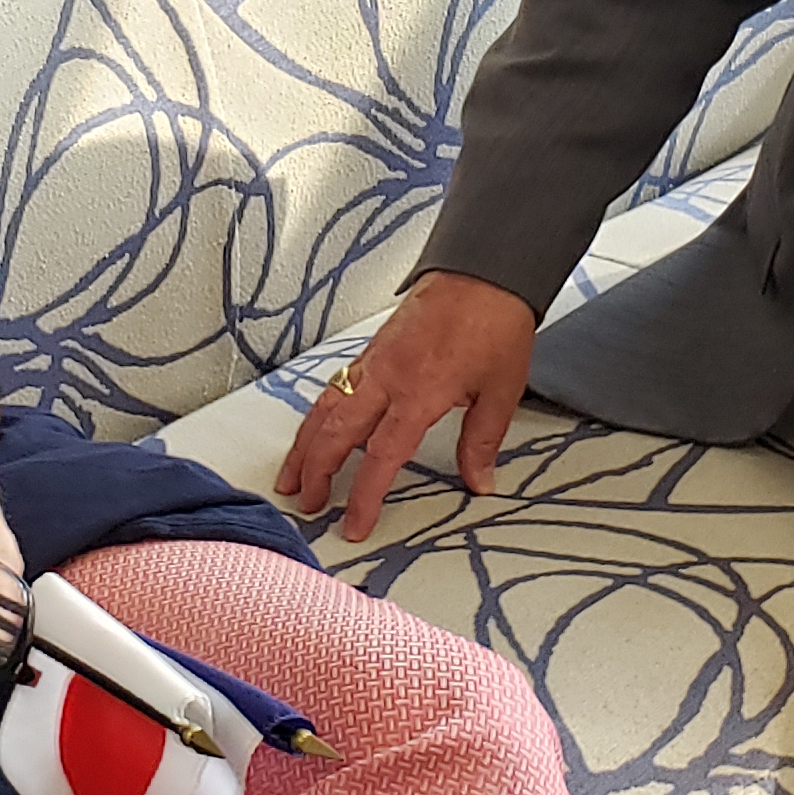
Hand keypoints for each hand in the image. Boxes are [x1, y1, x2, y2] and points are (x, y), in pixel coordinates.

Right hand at [274, 270, 535, 541]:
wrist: (484, 269)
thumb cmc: (494, 321)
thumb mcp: (501, 389)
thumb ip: (483, 440)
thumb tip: (479, 480)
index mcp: (419, 392)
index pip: (381, 456)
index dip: (364, 496)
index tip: (354, 524)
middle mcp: (388, 377)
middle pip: (336, 433)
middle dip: (316, 473)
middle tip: (308, 504)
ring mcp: (375, 360)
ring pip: (325, 408)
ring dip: (305, 445)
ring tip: (292, 475)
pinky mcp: (373, 347)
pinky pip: (334, 385)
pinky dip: (318, 413)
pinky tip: (315, 427)